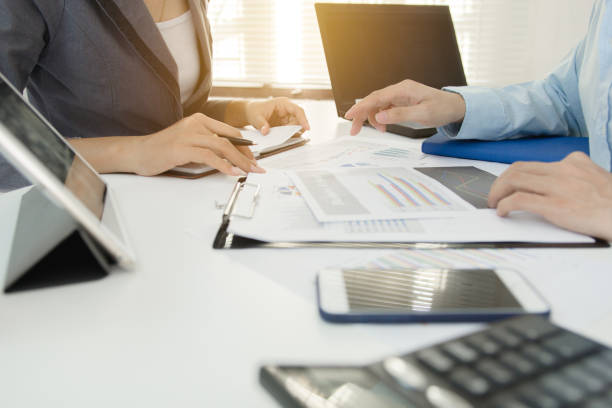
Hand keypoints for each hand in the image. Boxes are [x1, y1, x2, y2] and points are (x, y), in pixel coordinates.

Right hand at [135, 113, 264, 175]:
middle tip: (257, 168)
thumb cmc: (163, 150)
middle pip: (230, 139)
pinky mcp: (182, 148)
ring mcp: (188, 134)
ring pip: (223, 146)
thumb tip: (230, 158)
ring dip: (240, 161)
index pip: (230, 132)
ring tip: (249, 171)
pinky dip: (223, 165)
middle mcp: (196, 124)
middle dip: (247, 155)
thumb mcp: (190, 144)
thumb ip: (208, 146)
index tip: (255, 158)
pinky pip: (209, 156)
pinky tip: (232, 172)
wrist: (138, 152)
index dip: (246, 146)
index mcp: (199, 120)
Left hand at [245, 97, 309, 134]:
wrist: (251, 112)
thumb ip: (261, 124)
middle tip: (288, 134)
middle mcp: (287, 109)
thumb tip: (266, 132)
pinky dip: (288, 134)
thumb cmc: (254, 110)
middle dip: (296, 128)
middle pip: (298, 119)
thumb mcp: (256, 117)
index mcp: (282, 103)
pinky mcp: (284, 123)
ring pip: (295, 125)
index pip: (297, 110)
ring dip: (292, 131)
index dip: (303, 119)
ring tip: (283, 135)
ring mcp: (286, 116)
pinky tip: (283, 136)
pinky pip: (290, 129)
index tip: (306, 128)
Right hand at [344, 79, 465, 134]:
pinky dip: (380, 117)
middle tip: (354, 130)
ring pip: (377, 105)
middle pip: (373, 100)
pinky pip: (384, 108)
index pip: (377, 97)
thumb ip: (400, 115)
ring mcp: (399, 95)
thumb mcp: (423, 114)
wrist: (454, 107)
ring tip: (379, 130)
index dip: (361, 107)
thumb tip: (380, 116)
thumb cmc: (442, 109)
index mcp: (403, 89)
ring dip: (372, 118)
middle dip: (362, 115)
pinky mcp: (400, 101)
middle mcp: (399, 90)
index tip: (349, 116)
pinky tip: (383, 126)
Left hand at [488, 152, 611, 240]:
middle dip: (500, 182)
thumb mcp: (596, 180)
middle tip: (494, 196)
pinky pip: (519, 199)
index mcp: (574, 162)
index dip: (514, 175)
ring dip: (498, 192)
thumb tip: (553, 187)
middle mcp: (565, 169)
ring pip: (514, 179)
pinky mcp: (556, 205)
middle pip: (518, 168)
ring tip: (494, 204)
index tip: (507, 186)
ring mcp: (560, 186)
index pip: (533, 164)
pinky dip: (505, 204)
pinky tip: (502, 212)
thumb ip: (575, 178)